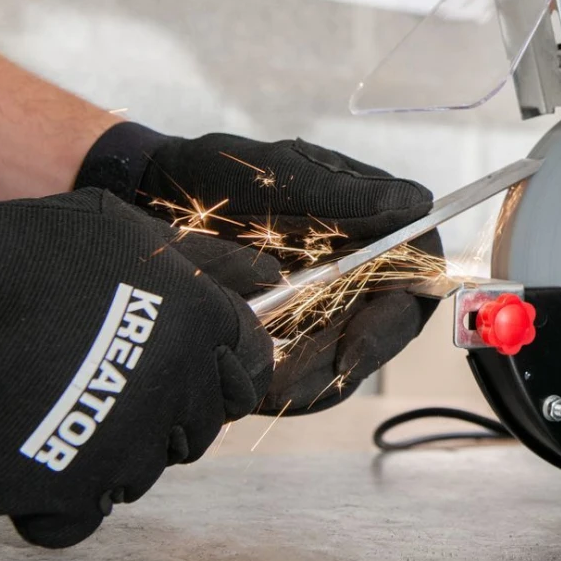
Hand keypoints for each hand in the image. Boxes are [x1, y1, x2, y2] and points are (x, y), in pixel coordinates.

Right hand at [0, 190, 271, 546]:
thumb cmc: (17, 256)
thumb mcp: (115, 230)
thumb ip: (178, 265)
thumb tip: (234, 283)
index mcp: (201, 323)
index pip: (247, 369)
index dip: (216, 372)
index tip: (185, 373)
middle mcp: (177, 386)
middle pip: (197, 428)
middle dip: (161, 416)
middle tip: (108, 393)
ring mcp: (127, 444)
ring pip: (140, 474)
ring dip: (105, 455)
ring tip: (58, 416)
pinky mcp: (69, 491)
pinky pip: (81, 519)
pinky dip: (55, 503)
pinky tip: (32, 464)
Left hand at [76, 127, 440, 413]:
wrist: (141, 199)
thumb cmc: (214, 175)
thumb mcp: (278, 177)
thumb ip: (346, 196)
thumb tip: (417, 204)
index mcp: (371, 221)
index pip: (418, 267)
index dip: (402, 306)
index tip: (363, 337)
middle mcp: (358, 265)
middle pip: (389, 324)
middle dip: (354, 354)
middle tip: (314, 374)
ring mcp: (324, 302)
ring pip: (347, 356)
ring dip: (317, 377)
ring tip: (272, 384)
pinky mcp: (288, 334)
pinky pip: (305, 373)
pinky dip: (286, 382)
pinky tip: (257, 384)